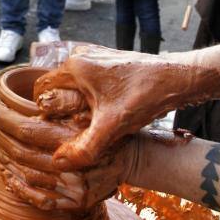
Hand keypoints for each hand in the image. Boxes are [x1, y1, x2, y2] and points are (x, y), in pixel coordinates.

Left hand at [0, 96, 137, 210]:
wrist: (131, 157)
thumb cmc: (106, 124)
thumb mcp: (92, 105)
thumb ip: (67, 100)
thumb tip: (39, 103)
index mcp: (74, 139)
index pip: (26, 129)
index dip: (3, 118)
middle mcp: (74, 168)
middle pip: (22, 153)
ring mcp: (74, 190)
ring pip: (27, 176)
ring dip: (4, 159)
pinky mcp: (76, 204)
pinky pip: (41, 201)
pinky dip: (19, 189)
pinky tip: (6, 173)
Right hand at [33, 44, 183, 169]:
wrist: (179, 78)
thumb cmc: (145, 97)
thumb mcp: (112, 127)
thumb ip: (84, 148)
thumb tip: (58, 163)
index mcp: (74, 66)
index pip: (41, 89)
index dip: (44, 112)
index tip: (54, 130)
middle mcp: (81, 56)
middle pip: (57, 88)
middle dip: (62, 111)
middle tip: (72, 133)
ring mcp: (95, 56)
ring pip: (74, 86)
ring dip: (78, 106)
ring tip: (90, 125)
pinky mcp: (108, 61)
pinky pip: (88, 82)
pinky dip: (91, 99)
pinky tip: (105, 114)